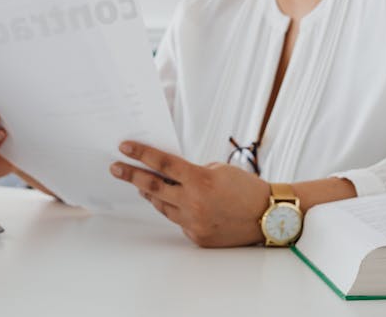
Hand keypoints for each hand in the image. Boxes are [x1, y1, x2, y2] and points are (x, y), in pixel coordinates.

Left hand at [109, 141, 269, 247]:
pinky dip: (175, 210)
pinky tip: (176, 203)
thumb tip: (169, 176)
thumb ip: (192, 173)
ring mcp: (194, 222)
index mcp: (200, 180)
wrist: (269, 216)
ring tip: (142, 185)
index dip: (141, 154)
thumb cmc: (247, 188)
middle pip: (153, 187)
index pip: (162, 165)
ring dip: (151, 194)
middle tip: (116, 168)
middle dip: (132, 176)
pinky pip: (178, 221)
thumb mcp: (219, 170)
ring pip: (162, 206)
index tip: (124, 147)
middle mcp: (194, 203)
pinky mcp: (197, 237)